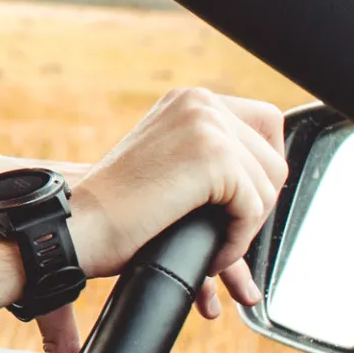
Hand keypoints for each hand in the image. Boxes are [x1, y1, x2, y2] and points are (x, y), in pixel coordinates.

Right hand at [0, 89, 286, 352]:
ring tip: (207, 243)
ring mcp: (205, 124)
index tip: (231, 204)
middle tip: (219, 228)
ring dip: (243, 226)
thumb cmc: (118, 212)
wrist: (78, 225)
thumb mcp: (171, 168)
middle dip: (256, 203)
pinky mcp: (212, 156)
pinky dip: (236, 241)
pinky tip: (206, 252)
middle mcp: (198, 101)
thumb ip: (215, 161)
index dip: (259, 173)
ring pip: (269, 185)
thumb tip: (274, 178)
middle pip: (275, 157)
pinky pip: (255, 208)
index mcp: (189, 100)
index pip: (266, 125)